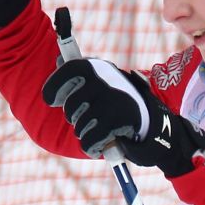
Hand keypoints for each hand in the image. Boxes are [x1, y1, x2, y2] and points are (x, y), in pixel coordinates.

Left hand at [41, 58, 204, 177]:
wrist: (153, 122)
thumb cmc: (117, 103)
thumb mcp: (101, 82)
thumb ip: (80, 74)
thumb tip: (59, 58)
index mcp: (96, 66)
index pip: (68, 70)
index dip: (54, 87)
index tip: (51, 101)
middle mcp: (104, 78)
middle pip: (70, 105)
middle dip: (74, 118)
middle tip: (86, 119)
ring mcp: (113, 97)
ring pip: (79, 124)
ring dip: (84, 133)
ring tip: (98, 130)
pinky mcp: (120, 118)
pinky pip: (91, 139)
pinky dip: (91, 147)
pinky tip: (97, 146)